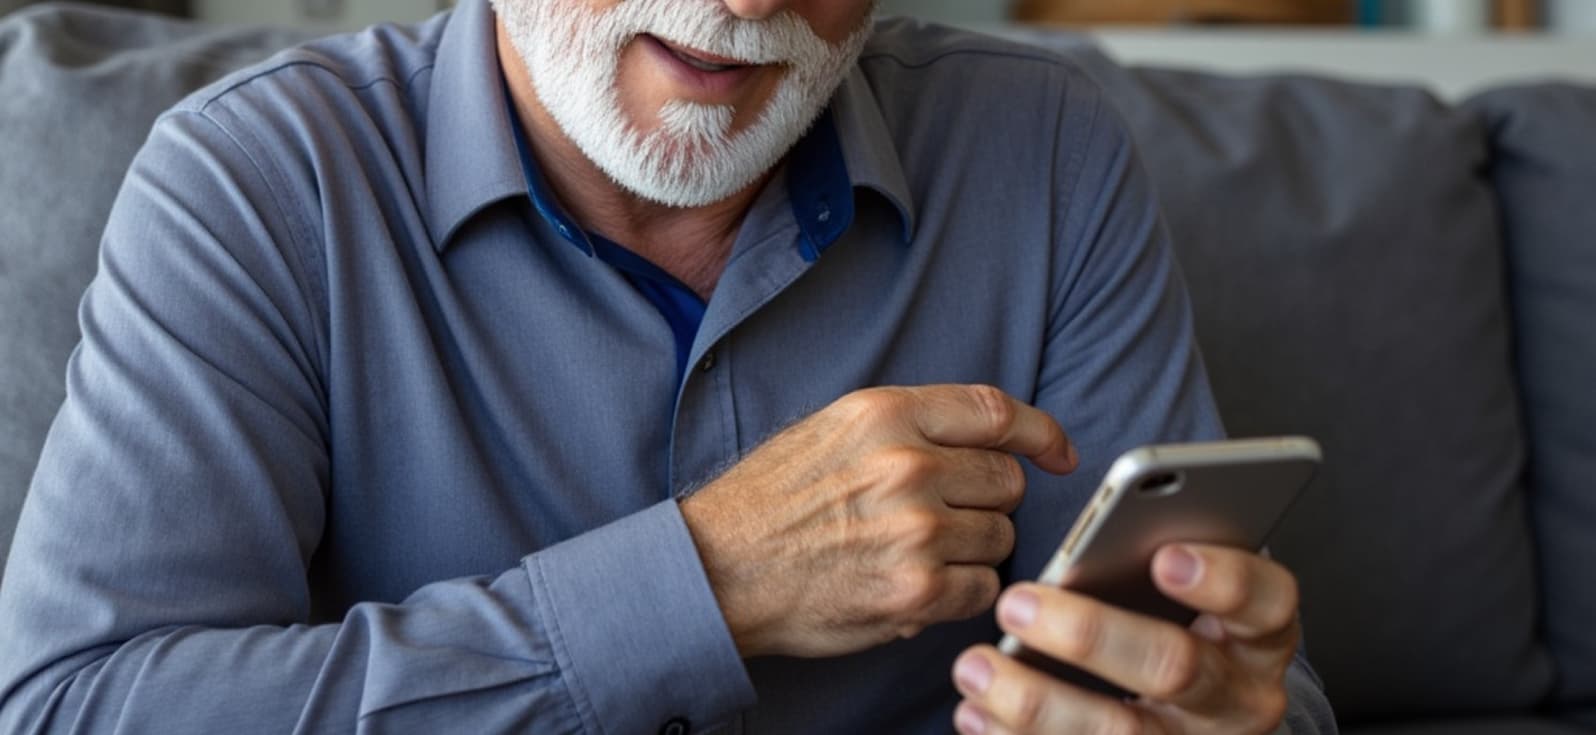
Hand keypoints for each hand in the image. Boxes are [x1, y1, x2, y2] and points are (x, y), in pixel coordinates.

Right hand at [679, 385, 1076, 658]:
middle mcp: (908, 465)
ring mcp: (917, 529)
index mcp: (885, 414)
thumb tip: (982, 439)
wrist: (718, 570)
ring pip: (999, 537)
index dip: (1040, 432)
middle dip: (988, 502)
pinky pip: (982, 588)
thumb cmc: (768, 503)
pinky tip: (918, 587)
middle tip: (947, 518)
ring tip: (918, 555)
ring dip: (972, 550)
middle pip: (1006, 480)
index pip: (996, 410)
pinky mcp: (918, 588)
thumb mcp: (831, 431)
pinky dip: (960, 594)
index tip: (1058, 452)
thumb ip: (906, 426)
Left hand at [951, 545, 1300, 733]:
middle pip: (1176, 669)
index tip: (1164, 556)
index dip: (1222, 580)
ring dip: (1036, 701)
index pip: (1266, 602)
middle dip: (1090, 634)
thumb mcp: (1188, 586)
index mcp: (1261, 631)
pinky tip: (975, 714)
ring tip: (974, 665)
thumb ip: (1156, 554)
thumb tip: (1091, 543)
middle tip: (1016, 603)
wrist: (1191, 713)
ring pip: (1122, 733)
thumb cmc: (1176, 620)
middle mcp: (1240, 697)